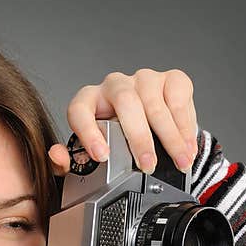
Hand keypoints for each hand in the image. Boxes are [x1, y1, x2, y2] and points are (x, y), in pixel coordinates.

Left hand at [48, 68, 198, 176]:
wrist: (150, 131)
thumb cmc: (117, 142)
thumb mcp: (91, 155)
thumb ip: (70, 161)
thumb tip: (57, 157)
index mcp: (88, 101)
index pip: (80, 110)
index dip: (89, 132)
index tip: (101, 156)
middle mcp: (114, 86)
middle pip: (125, 102)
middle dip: (138, 137)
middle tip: (147, 165)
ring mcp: (144, 79)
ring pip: (155, 103)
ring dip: (170, 137)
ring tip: (179, 161)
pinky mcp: (172, 80)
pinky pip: (179, 97)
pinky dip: (185, 125)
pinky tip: (188, 145)